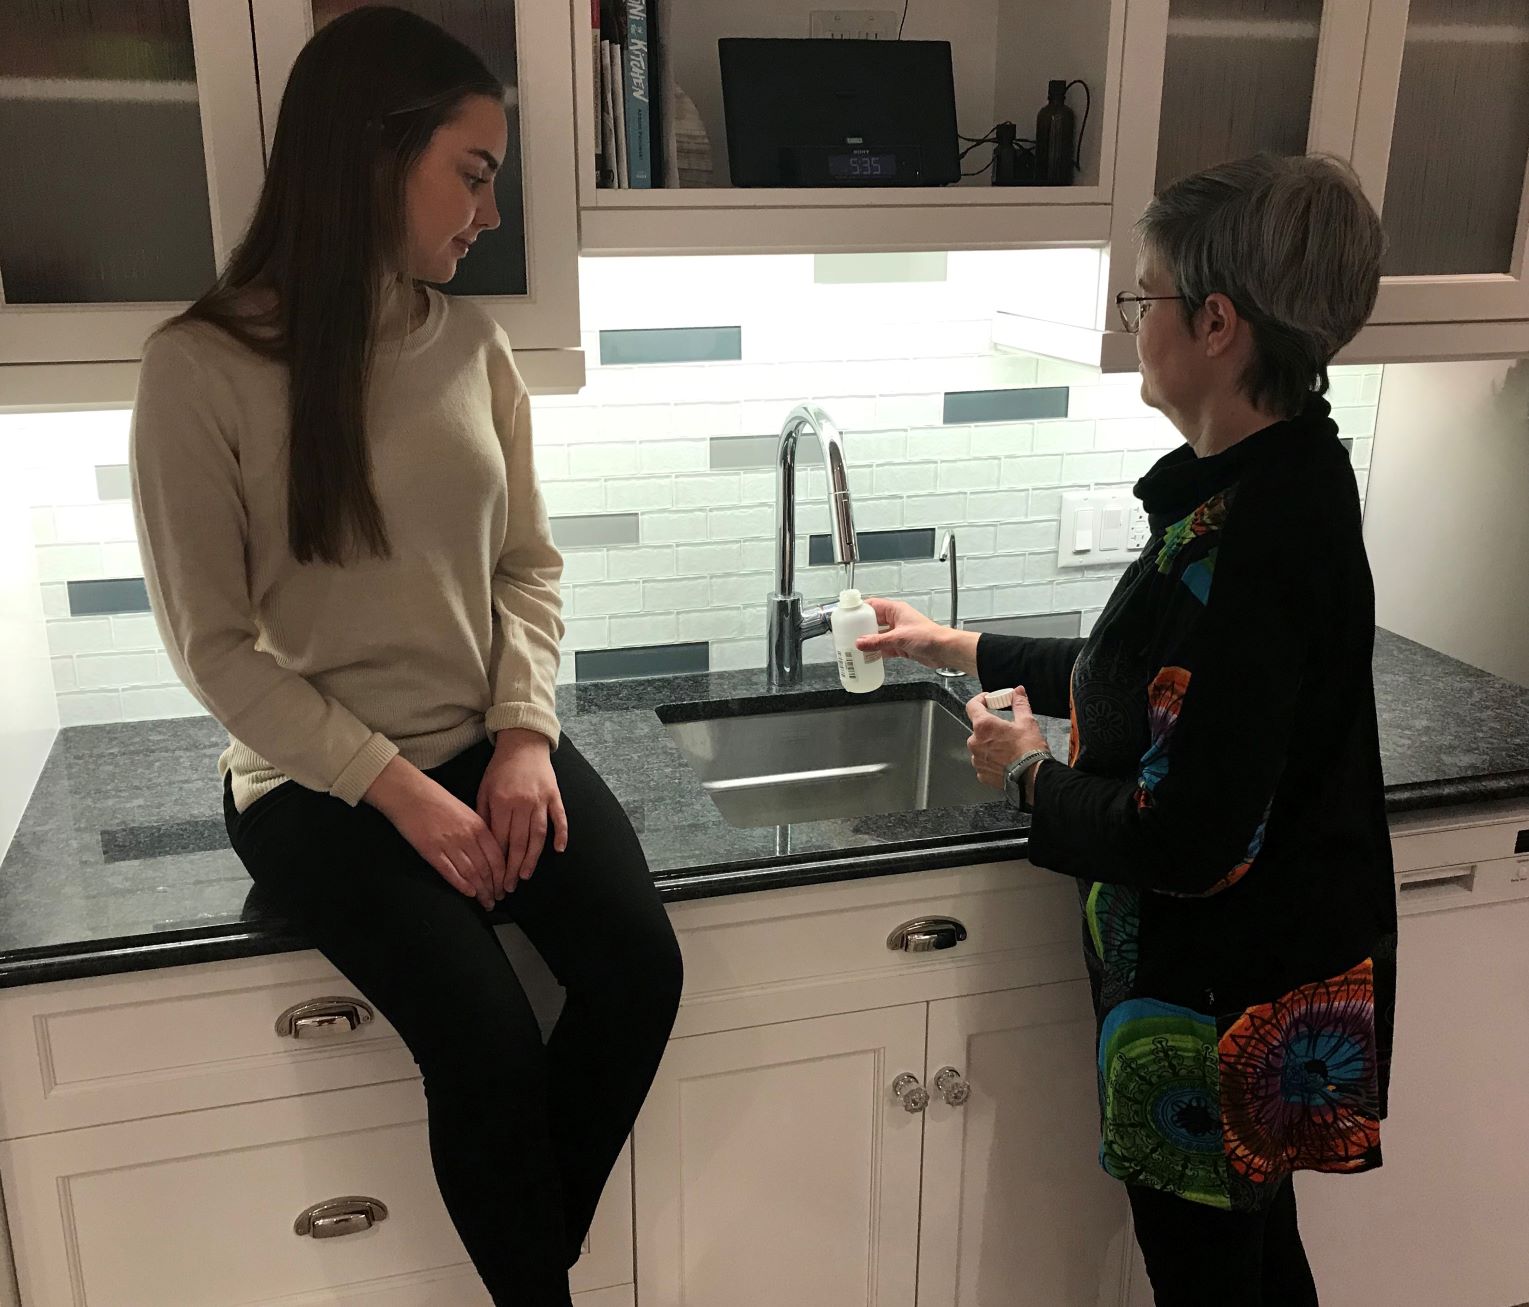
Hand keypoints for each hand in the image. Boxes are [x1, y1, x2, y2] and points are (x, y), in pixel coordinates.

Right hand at [365, 756, 503, 910]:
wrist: (410, 793)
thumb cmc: (437, 800)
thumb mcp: (466, 811)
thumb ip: (478, 831)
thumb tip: (489, 852)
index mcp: (478, 826)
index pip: (497, 857)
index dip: (503, 876)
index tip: (505, 886)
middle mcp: (467, 837)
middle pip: (486, 869)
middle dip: (493, 888)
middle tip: (497, 899)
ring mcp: (449, 845)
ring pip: (471, 874)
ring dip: (481, 891)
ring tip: (486, 902)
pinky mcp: (431, 851)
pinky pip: (450, 873)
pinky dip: (462, 885)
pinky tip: (469, 893)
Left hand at [476, 729, 567, 896]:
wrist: (523, 743)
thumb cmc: (500, 768)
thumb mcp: (484, 789)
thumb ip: (483, 815)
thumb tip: (485, 844)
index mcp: (501, 802)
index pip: (500, 839)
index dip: (498, 861)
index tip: (495, 878)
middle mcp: (522, 803)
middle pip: (519, 842)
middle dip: (513, 868)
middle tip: (510, 886)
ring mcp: (541, 799)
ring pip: (538, 836)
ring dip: (532, 858)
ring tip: (526, 875)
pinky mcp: (554, 795)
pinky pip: (559, 818)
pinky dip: (561, 834)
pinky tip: (559, 850)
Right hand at [854, 597, 977, 672]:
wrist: (944, 650)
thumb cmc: (929, 636)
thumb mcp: (898, 638)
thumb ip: (877, 641)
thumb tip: (859, 643)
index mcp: (896, 610)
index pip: (873, 605)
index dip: (859, 609)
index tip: (848, 614)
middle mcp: (896, 620)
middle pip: (873, 621)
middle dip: (861, 627)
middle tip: (847, 632)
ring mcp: (898, 633)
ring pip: (878, 635)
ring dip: (868, 641)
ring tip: (854, 646)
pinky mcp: (901, 645)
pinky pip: (884, 647)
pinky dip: (876, 651)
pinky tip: (868, 656)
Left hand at [965, 687, 1049, 791]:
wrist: (1032, 776)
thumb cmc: (1029, 749)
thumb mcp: (1027, 721)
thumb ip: (1019, 703)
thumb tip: (1018, 691)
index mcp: (983, 726)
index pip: (972, 706)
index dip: (980, 700)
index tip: (988, 700)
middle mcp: (974, 742)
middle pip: (978, 728)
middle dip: (990, 726)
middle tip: (1005, 728)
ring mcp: (976, 759)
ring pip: (980, 746)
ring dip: (989, 744)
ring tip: (1007, 747)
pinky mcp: (981, 773)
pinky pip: (983, 761)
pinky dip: (991, 759)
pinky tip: (1004, 760)